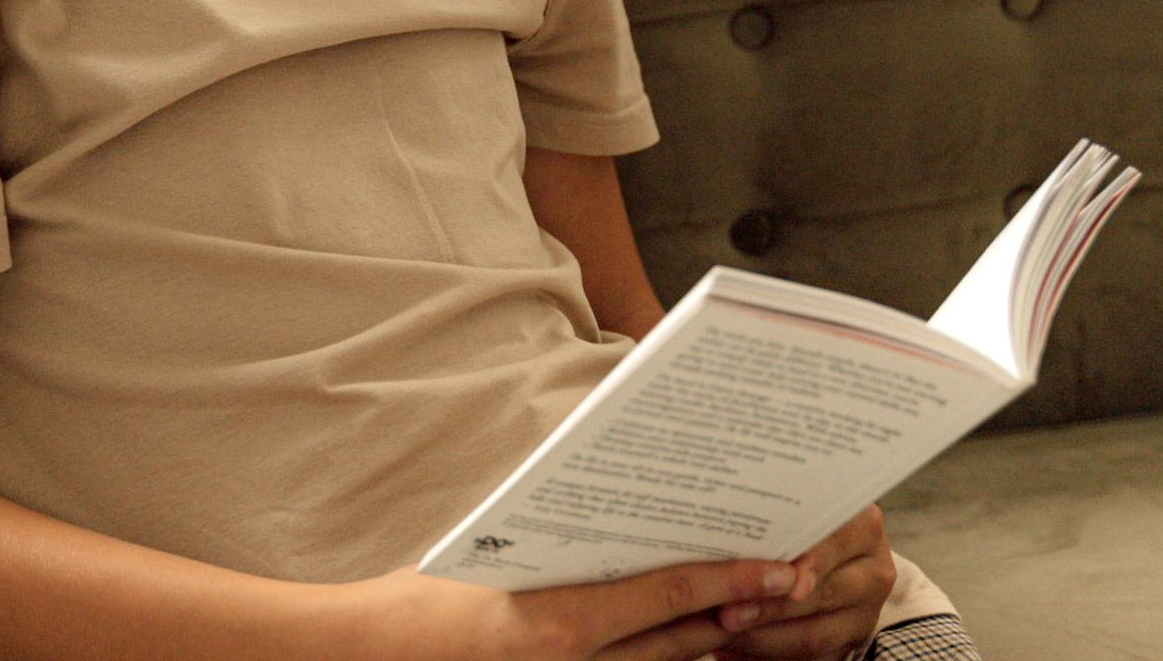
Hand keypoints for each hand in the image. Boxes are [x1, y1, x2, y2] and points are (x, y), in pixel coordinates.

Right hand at [331, 556, 804, 660]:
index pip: (668, 593)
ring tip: (750, 604)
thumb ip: (570, 544)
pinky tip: (691, 637)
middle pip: (681, 636)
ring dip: (709, 634)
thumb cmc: (431, 595)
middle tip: (783, 575)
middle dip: (736, 608)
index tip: (778, 565)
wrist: (379, 654)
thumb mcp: (504, 552)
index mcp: (563, 622)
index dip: (731, 580)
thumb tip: (629, 515)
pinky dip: (666, 654)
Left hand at [709, 506, 895, 660]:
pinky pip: (810, 659)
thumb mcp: (798, 507)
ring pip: (814, 636)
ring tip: (723, 634)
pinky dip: (768, 655)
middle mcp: (872, 572)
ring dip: (764, 638)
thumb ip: (778, 516)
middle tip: (726, 613)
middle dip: (770, 607)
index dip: (807, 562)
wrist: (831, 547)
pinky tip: (734, 649)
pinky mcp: (849, 643)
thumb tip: (732, 525)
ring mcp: (864, 613)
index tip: (772, 577)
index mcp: (864, 530)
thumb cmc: (799, 516)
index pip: (835, 543)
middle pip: (823, 596)